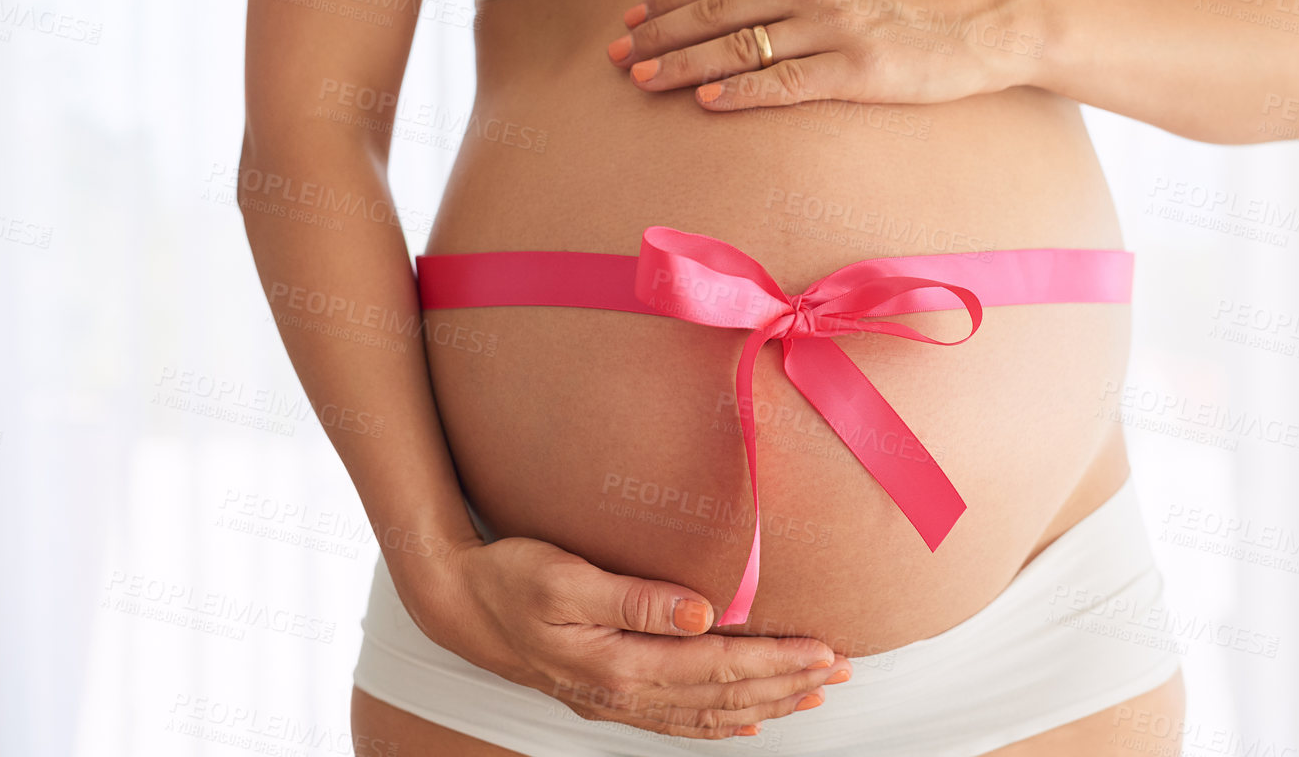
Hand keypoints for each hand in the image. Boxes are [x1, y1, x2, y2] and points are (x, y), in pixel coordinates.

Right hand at [400, 534, 850, 739]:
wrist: (457, 603)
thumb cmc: (509, 578)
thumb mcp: (565, 576)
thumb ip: (635, 597)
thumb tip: (703, 611)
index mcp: (620, 664)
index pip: (720, 667)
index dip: (777, 661)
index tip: (826, 649)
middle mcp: (624, 692)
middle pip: (724, 696)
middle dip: (788, 684)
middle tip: (842, 671)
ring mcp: (616, 700)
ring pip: (708, 713)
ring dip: (765, 703)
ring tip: (814, 693)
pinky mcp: (607, 693)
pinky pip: (677, 719)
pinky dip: (719, 723)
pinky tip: (746, 722)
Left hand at [604, 0, 1043, 109]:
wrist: (992, 17)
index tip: (635, 15)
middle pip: (715, 9)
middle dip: (658, 31)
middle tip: (616, 53)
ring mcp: (832, 27)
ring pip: (738, 46)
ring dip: (682, 64)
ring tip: (642, 79)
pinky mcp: (854, 71)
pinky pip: (783, 83)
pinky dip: (739, 91)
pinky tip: (706, 101)